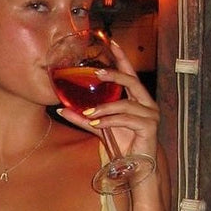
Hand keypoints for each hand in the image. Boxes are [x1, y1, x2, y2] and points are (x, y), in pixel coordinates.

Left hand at [59, 39, 160, 166]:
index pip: (130, 74)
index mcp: (137, 99)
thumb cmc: (122, 145)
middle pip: (132, 82)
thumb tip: (60, 109)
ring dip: (105, 108)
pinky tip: (97, 124)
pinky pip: (127, 119)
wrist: (136, 167)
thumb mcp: (100, 128)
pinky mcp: (150, 127)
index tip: (111, 42)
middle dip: (114, 75)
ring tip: (89, 113)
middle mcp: (147, 103)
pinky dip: (110, 120)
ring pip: (126, 104)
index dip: (122, 58)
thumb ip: (82, 118)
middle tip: (96, 73)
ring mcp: (151, 114)